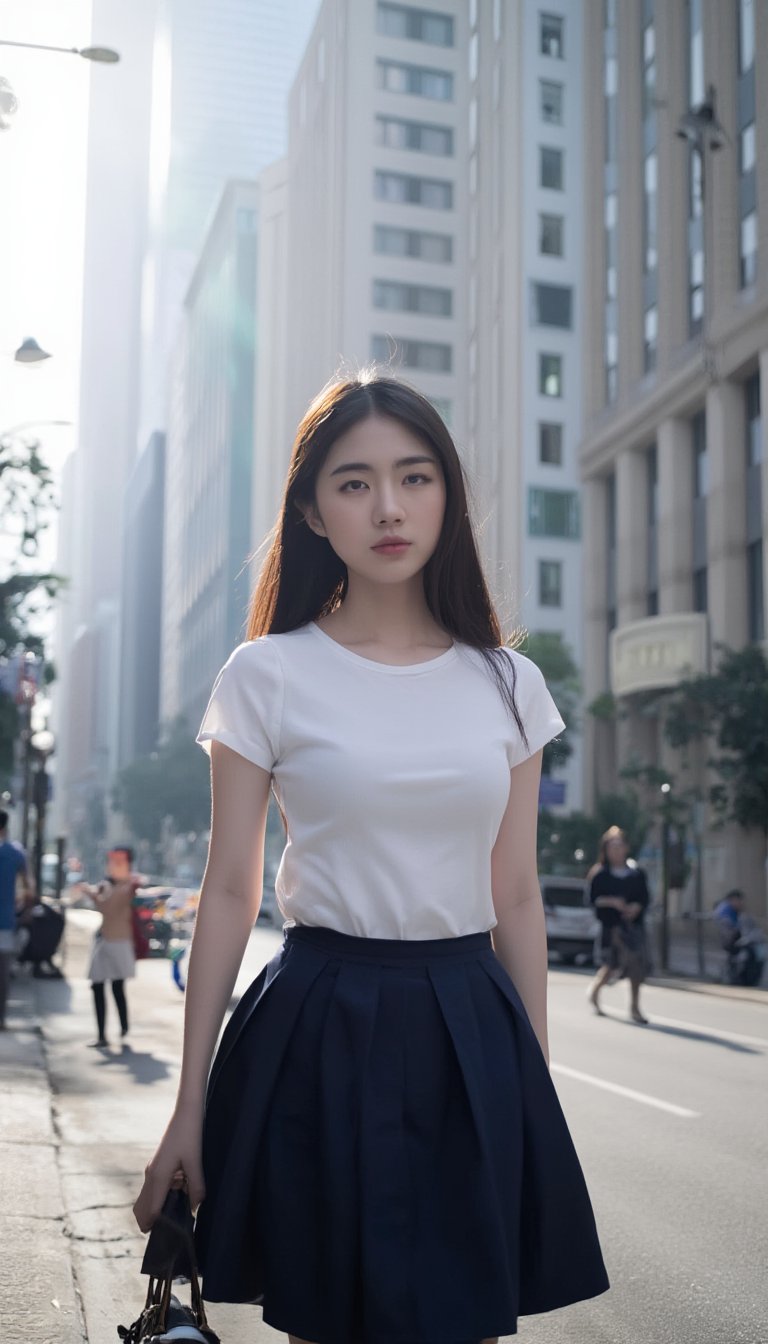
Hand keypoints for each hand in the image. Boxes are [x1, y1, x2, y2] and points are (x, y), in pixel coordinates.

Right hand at [133, 1107, 204, 1233]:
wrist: (186, 1113)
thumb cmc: (190, 1135)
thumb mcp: (196, 1162)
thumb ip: (196, 1188)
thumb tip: (195, 1210)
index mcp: (158, 1177)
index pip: (151, 1212)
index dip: (158, 1227)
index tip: (170, 1238)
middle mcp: (150, 1176)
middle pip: (141, 1211)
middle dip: (152, 1224)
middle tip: (172, 1230)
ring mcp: (151, 1172)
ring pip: (145, 1202)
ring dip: (156, 1210)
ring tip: (177, 1214)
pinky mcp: (156, 1167)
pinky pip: (152, 1191)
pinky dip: (160, 1199)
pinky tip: (179, 1196)